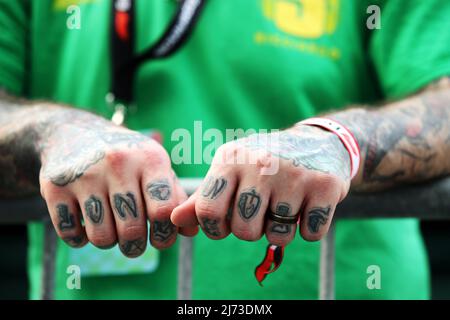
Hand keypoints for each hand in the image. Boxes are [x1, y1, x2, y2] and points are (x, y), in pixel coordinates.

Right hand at [39, 111, 196, 256]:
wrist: (74, 133)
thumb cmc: (127, 158)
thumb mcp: (155, 167)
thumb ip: (175, 198)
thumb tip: (190, 233)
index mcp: (150, 158)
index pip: (164, 210)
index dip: (165, 235)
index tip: (161, 240)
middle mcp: (118, 163)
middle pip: (132, 229)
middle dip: (136, 247)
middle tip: (134, 243)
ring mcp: (85, 174)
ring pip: (102, 237)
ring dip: (109, 242)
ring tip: (111, 229)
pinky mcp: (54, 186)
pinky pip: (71, 234)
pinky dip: (79, 238)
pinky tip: (86, 223)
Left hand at [172, 125, 350, 245]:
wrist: (318, 142)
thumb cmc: (264, 163)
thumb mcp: (231, 172)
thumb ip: (203, 199)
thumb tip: (174, 221)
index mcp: (229, 160)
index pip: (208, 212)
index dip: (216, 228)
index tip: (228, 221)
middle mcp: (259, 164)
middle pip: (244, 231)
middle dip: (253, 229)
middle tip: (263, 209)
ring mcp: (293, 174)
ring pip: (278, 235)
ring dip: (282, 228)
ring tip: (286, 204)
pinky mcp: (325, 186)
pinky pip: (310, 233)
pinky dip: (309, 228)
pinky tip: (309, 205)